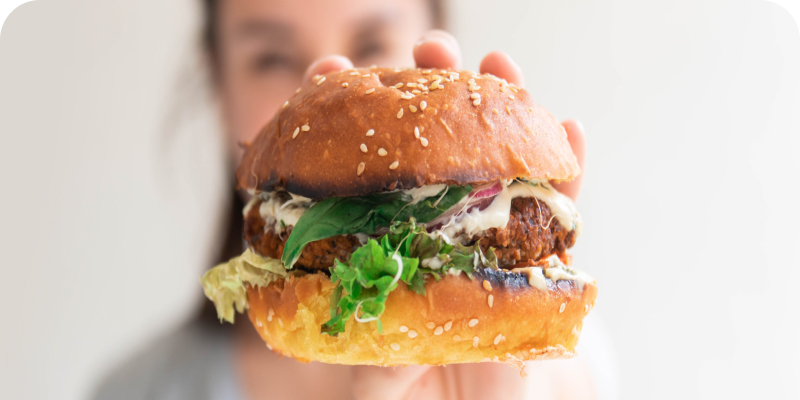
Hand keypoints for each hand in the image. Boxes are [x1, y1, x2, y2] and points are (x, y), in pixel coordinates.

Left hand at [301, 30, 588, 399]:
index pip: (366, 169)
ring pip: (500, 157)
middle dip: (432, 89)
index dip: (347, 121)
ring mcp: (496, 229)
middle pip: (437, 145)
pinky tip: (570, 132)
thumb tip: (347, 316)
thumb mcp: (386, 374)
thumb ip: (367, 346)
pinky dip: (570, 166)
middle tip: (428, 48)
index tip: (331, 76)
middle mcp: (445, 222)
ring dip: (503, 104)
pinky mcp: (547, 251)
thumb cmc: (431, 388)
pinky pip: (564, 206)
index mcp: (396, 240)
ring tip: (497, 62)